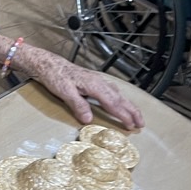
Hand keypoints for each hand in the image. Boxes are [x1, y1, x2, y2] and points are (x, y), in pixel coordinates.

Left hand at [16, 44, 143, 129]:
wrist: (48, 63)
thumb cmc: (55, 76)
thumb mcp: (64, 92)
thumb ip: (78, 105)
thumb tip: (89, 119)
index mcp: (94, 85)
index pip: (113, 103)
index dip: (123, 115)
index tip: (131, 126)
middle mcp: (99, 82)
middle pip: (120, 98)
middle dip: (132, 111)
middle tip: (141, 124)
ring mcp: (97, 80)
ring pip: (118, 94)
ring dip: (128, 105)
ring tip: (135, 116)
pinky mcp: (93, 81)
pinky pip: (112, 90)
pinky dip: (120, 98)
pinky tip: (119, 102)